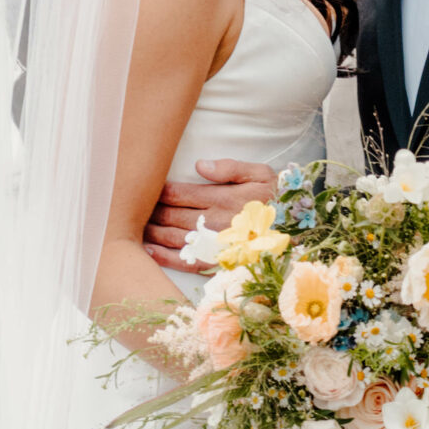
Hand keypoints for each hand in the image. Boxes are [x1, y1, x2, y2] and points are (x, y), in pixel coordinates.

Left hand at [142, 157, 276, 271]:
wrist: (296, 232)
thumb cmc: (275, 198)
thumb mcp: (260, 173)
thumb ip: (230, 167)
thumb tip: (199, 164)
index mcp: (221, 198)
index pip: (178, 193)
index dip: (157, 190)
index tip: (143, 186)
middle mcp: (214, 223)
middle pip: (170, 215)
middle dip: (150, 210)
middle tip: (132, 205)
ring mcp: (213, 246)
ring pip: (172, 237)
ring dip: (151, 231)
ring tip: (134, 225)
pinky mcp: (215, 263)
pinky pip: (185, 261)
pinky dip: (163, 256)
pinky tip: (148, 250)